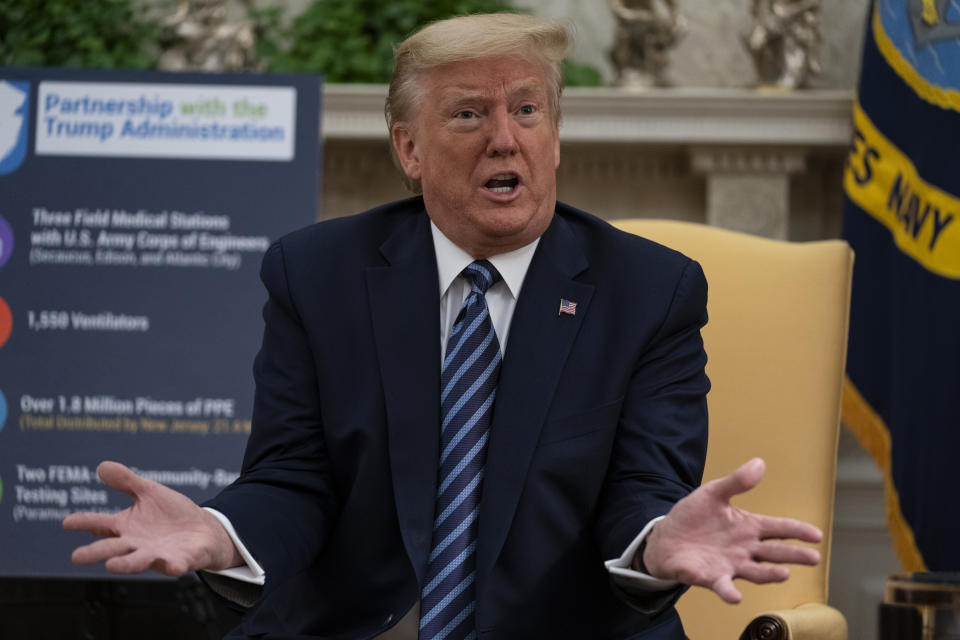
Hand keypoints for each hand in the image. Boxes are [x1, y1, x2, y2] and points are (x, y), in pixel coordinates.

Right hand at [63, 461, 241, 575]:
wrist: (204, 530)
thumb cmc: (171, 513)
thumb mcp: (149, 492)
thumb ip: (127, 482)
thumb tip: (102, 466)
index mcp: (126, 527)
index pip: (101, 524)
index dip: (85, 522)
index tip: (67, 522)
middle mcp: (136, 544)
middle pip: (113, 548)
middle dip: (97, 552)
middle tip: (77, 557)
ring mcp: (156, 554)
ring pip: (138, 561)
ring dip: (125, 564)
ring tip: (111, 566)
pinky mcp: (179, 561)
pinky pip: (175, 565)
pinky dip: (174, 566)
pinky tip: (174, 566)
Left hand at [641, 458, 821, 603]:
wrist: (665, 538)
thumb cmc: (693, 517)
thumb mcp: (713, 494)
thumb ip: (736, 482)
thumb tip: (759, 463)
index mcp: (748, 527)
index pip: (778, 528)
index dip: (797, 531)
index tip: (816, 534)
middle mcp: (745, 549)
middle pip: (774, 552)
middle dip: (794, 555)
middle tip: (813, 557)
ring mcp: (730, 565)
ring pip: (756, 572)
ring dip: (770, 574)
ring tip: (784, 573)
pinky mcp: (712, 577)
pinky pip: (723, 587)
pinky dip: (730, 592)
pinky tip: (735, 596)